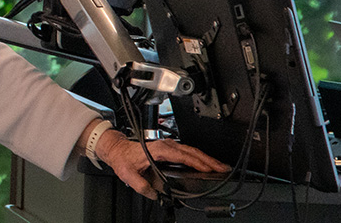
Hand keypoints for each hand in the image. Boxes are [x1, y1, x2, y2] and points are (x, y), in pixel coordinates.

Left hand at [94, 128, 229, 199]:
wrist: (117, 149)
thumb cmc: (123, 158)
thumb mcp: (128, 174)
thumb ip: (142, 187)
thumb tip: (155, 195)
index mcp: (158, 149)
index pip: (183, 155)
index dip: (198, 162)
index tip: (210, 169)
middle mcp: (166, 145)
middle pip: (192, 152)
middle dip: (209, 160)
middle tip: (224, 169)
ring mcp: (168, 145)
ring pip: (192, 151)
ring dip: (207, 159)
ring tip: (220, 167)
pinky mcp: (169, 148)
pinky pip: (188, 152)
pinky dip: (199, 157)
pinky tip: (206, 164)